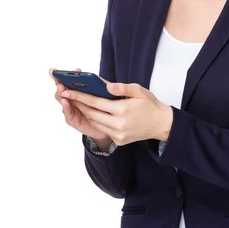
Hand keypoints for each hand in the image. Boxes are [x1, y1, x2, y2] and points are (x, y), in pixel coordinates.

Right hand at [49, 67, 111, 142]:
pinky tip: (66, 101)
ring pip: (62, 100)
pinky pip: (68, 114)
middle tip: (59, 79)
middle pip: (62, 89)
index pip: (66, 80)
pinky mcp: (73, 120)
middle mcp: (72, 98)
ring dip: (61, 93)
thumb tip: (92, 76)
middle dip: (59, 82)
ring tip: (61, 87)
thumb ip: (98, 85)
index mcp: (78, 89)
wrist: (110, 125)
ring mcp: (71, 109)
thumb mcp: (104, 93)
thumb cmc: (107, 106)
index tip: (57, 70)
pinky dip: (66, 107)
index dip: (61, 75)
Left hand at [58, 80, 172, 145]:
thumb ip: (122, 88)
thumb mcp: (139, 91)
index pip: (95, 102)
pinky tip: (93, 113)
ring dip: (86, 113)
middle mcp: (119, 124)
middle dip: (78, 104)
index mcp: (123, 109)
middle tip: (68, 95)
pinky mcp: (119, 140)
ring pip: (95, 122)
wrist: (161, 124)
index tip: (67, 91)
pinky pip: (102, 129)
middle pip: (91, 113)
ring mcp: (119, 134)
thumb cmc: (150, 105)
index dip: (79, 96)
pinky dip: (96, 121)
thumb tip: (106, 86)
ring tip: (78, 103)